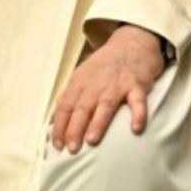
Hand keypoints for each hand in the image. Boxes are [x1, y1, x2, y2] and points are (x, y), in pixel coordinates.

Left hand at [50, 24, 165, 152]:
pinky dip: (138, 114)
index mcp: (80, 81)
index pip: (65, 105)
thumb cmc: (105, 65)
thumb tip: (52, 121)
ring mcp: (117, 84)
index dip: (59, 125)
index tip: (57, 145)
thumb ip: (69, 96)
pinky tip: (135, 128)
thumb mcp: (82, 75)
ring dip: (98, 122)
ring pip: (106, 104)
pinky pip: (138, 101)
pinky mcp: (137, 85)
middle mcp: (97, 83)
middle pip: (82, 107)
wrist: (133, 41)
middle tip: (71, 148)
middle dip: (75, 128)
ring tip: (92, 140)